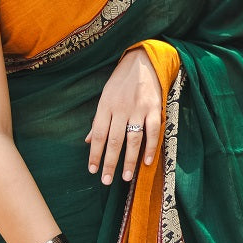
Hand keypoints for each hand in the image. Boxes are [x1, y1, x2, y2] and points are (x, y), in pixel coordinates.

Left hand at [85, 46, 162, 184]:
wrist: (143, 61)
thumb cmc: (121, 81)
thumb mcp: (105, 96)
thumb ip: (98, 120)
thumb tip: (88, 141)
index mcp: (106, 105)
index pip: (98, 135)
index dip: (95, 153)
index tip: (92, 170)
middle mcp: (121, 109)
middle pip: (114, 140)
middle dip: (110, 163)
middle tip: (106, 181)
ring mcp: (139, 109)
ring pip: (133, 139)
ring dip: (129, 160)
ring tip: (125, 177)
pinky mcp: (154, 108)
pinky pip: (153, 131)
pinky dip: (151, 147)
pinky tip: (147, 162)